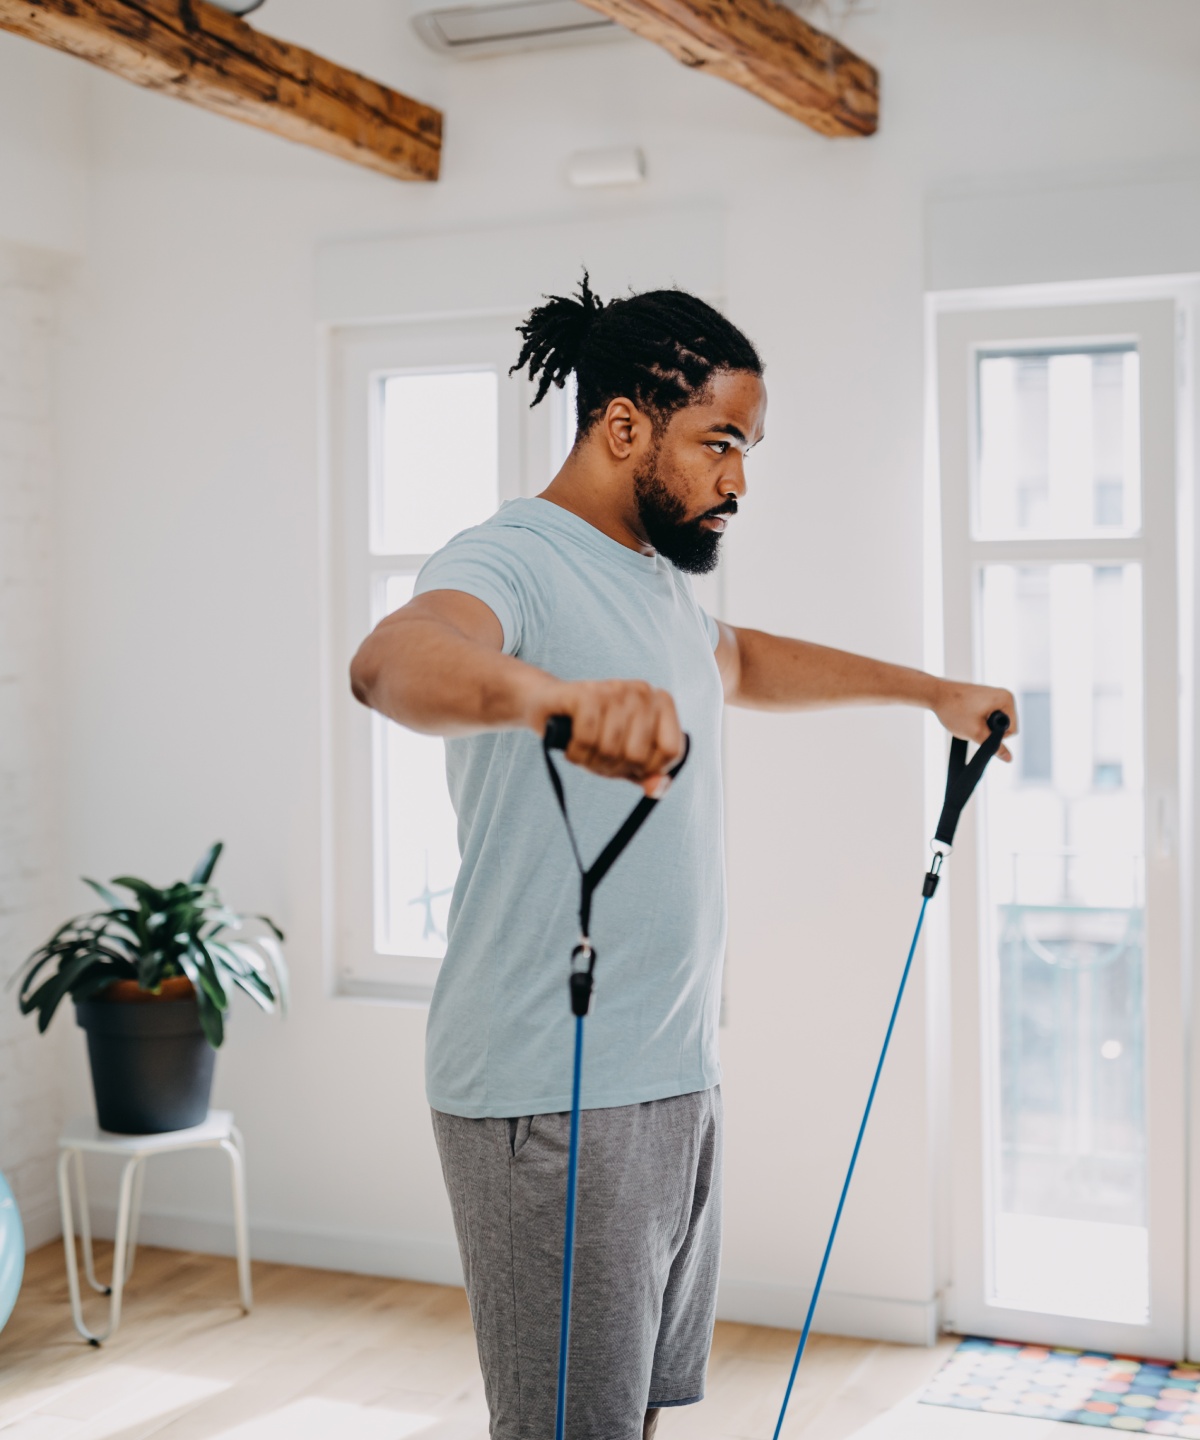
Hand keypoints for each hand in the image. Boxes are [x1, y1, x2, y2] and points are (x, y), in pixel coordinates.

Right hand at [528, 679, 684, 795]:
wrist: (548, 705)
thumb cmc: (593, 732)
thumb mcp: (625, 757)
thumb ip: (646, 774)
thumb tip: (656, 789)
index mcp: (661, 703)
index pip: (671, 751)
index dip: (649, 770)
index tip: (631, 767)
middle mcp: (642, 691)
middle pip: (637, 755)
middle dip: (613, 767)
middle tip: (599, 758)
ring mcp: (615, 689)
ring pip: (610, 748)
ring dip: (590, 761)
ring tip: (583, 750)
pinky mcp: (587, 693)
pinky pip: (586, 738)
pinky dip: (575, 752)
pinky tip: (571, 745)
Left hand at [932, 680, 1018, 762]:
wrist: (935, 694)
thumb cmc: (954, 709)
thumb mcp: (975, 732)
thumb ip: (993, 746)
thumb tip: (1009, 759)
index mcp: (1007, 699)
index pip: (1012, 730)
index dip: (995, 736)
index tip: (978, 727)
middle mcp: (1004, 695)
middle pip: (1004, 727)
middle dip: (988, 731)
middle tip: (971, 724)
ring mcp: (995, 696)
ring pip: (994, 724)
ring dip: (981, 727)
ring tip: (967, 719)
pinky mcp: (986, 699)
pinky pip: (988, 718)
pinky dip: (978, 721)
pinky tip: (966, 716)